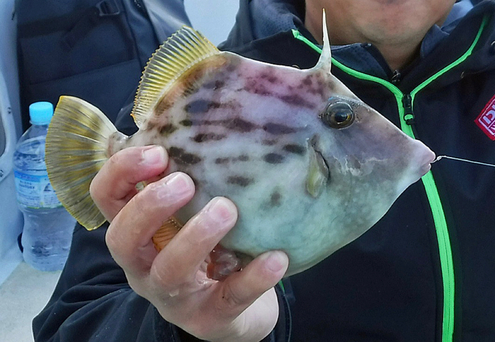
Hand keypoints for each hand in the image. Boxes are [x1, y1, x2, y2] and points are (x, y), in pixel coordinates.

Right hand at [90, 145, 288, 340]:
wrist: (230, 310)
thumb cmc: (207, 249)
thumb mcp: (189, 215)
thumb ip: (190, 181)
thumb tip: (214, 118)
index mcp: (137, 234)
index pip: (106, 200)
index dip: (121, 173)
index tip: (157, 152)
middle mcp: (144, 266)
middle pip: (123, 239)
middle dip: (150, 206)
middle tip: (185, 182)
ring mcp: (174, 297)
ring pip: (170, 271)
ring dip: (195, 237)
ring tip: (226, 210)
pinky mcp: (209, 317)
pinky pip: (229, 299)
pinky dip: (253, 277)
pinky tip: (276, 257)